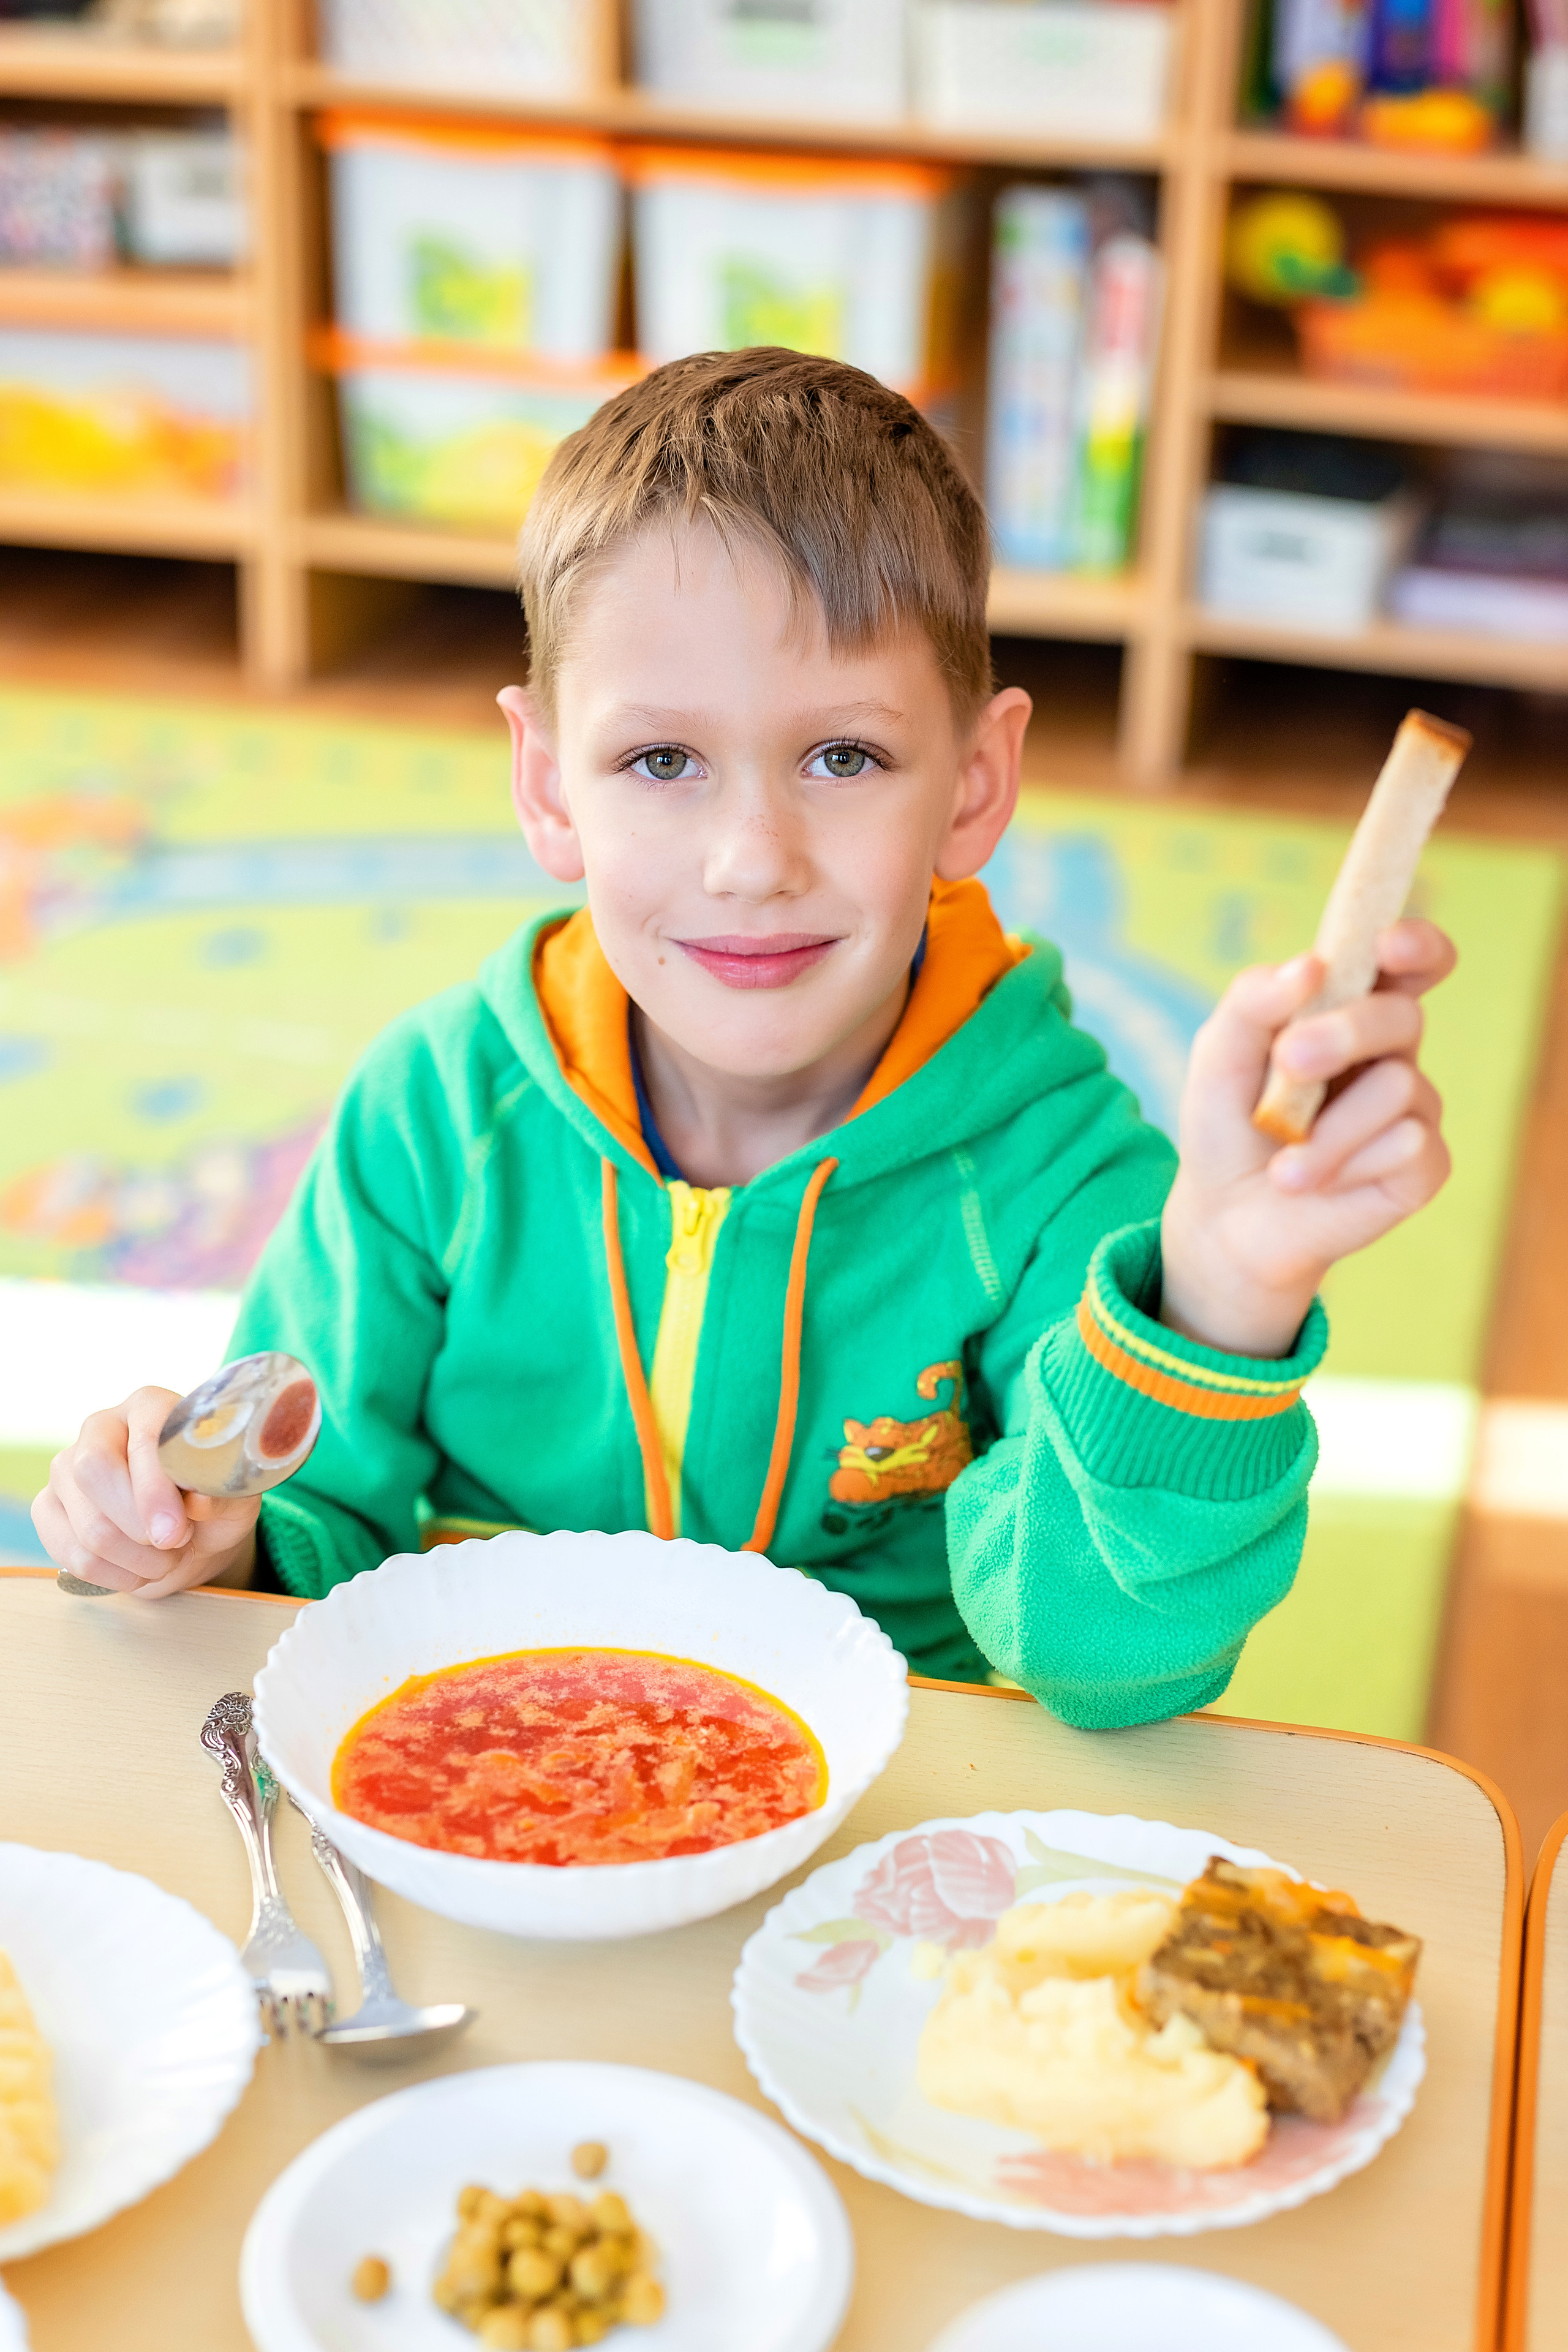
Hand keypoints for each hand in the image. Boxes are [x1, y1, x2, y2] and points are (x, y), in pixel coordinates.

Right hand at [32, 1387, 259, 1599]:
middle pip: (94, 1472)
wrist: (191, 1540)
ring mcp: (66, 1467)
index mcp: (150, 1406)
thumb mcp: (234, 1497)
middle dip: (138, 1525)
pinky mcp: (47, 1507)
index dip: (154, 1489)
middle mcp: (100, 1427)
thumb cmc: (214, 1506)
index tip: (176, 1531)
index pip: (141, 1438)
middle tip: (175, 1542)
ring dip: (137, 1559)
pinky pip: (72, 1555)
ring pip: (89, 1526)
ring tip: (165, 1555)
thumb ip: (222, 1493)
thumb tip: (198, 1501)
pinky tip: (138, 1568)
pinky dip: (114, 1575)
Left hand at [1160, 919, 1455, 1358]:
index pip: (1410, 962)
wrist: (1224, 1216)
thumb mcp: (1219, 1053)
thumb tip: (1310, 965)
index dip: (1415, 944)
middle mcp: (1393, 1053)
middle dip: (1345, 1033)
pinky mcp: (1425, 1165)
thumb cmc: (1228, 1123)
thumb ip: (1253, 1000)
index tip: (1387, 944)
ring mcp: (1415, 1109)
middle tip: (1290, 1060)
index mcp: (1352, 1010)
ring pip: (1399, 1085)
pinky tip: (1310, 1183)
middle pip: (1402, 1014)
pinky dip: (1343, 1165)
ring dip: (1326, 1127)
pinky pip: (1409, 1146)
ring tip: (1283, 1161)